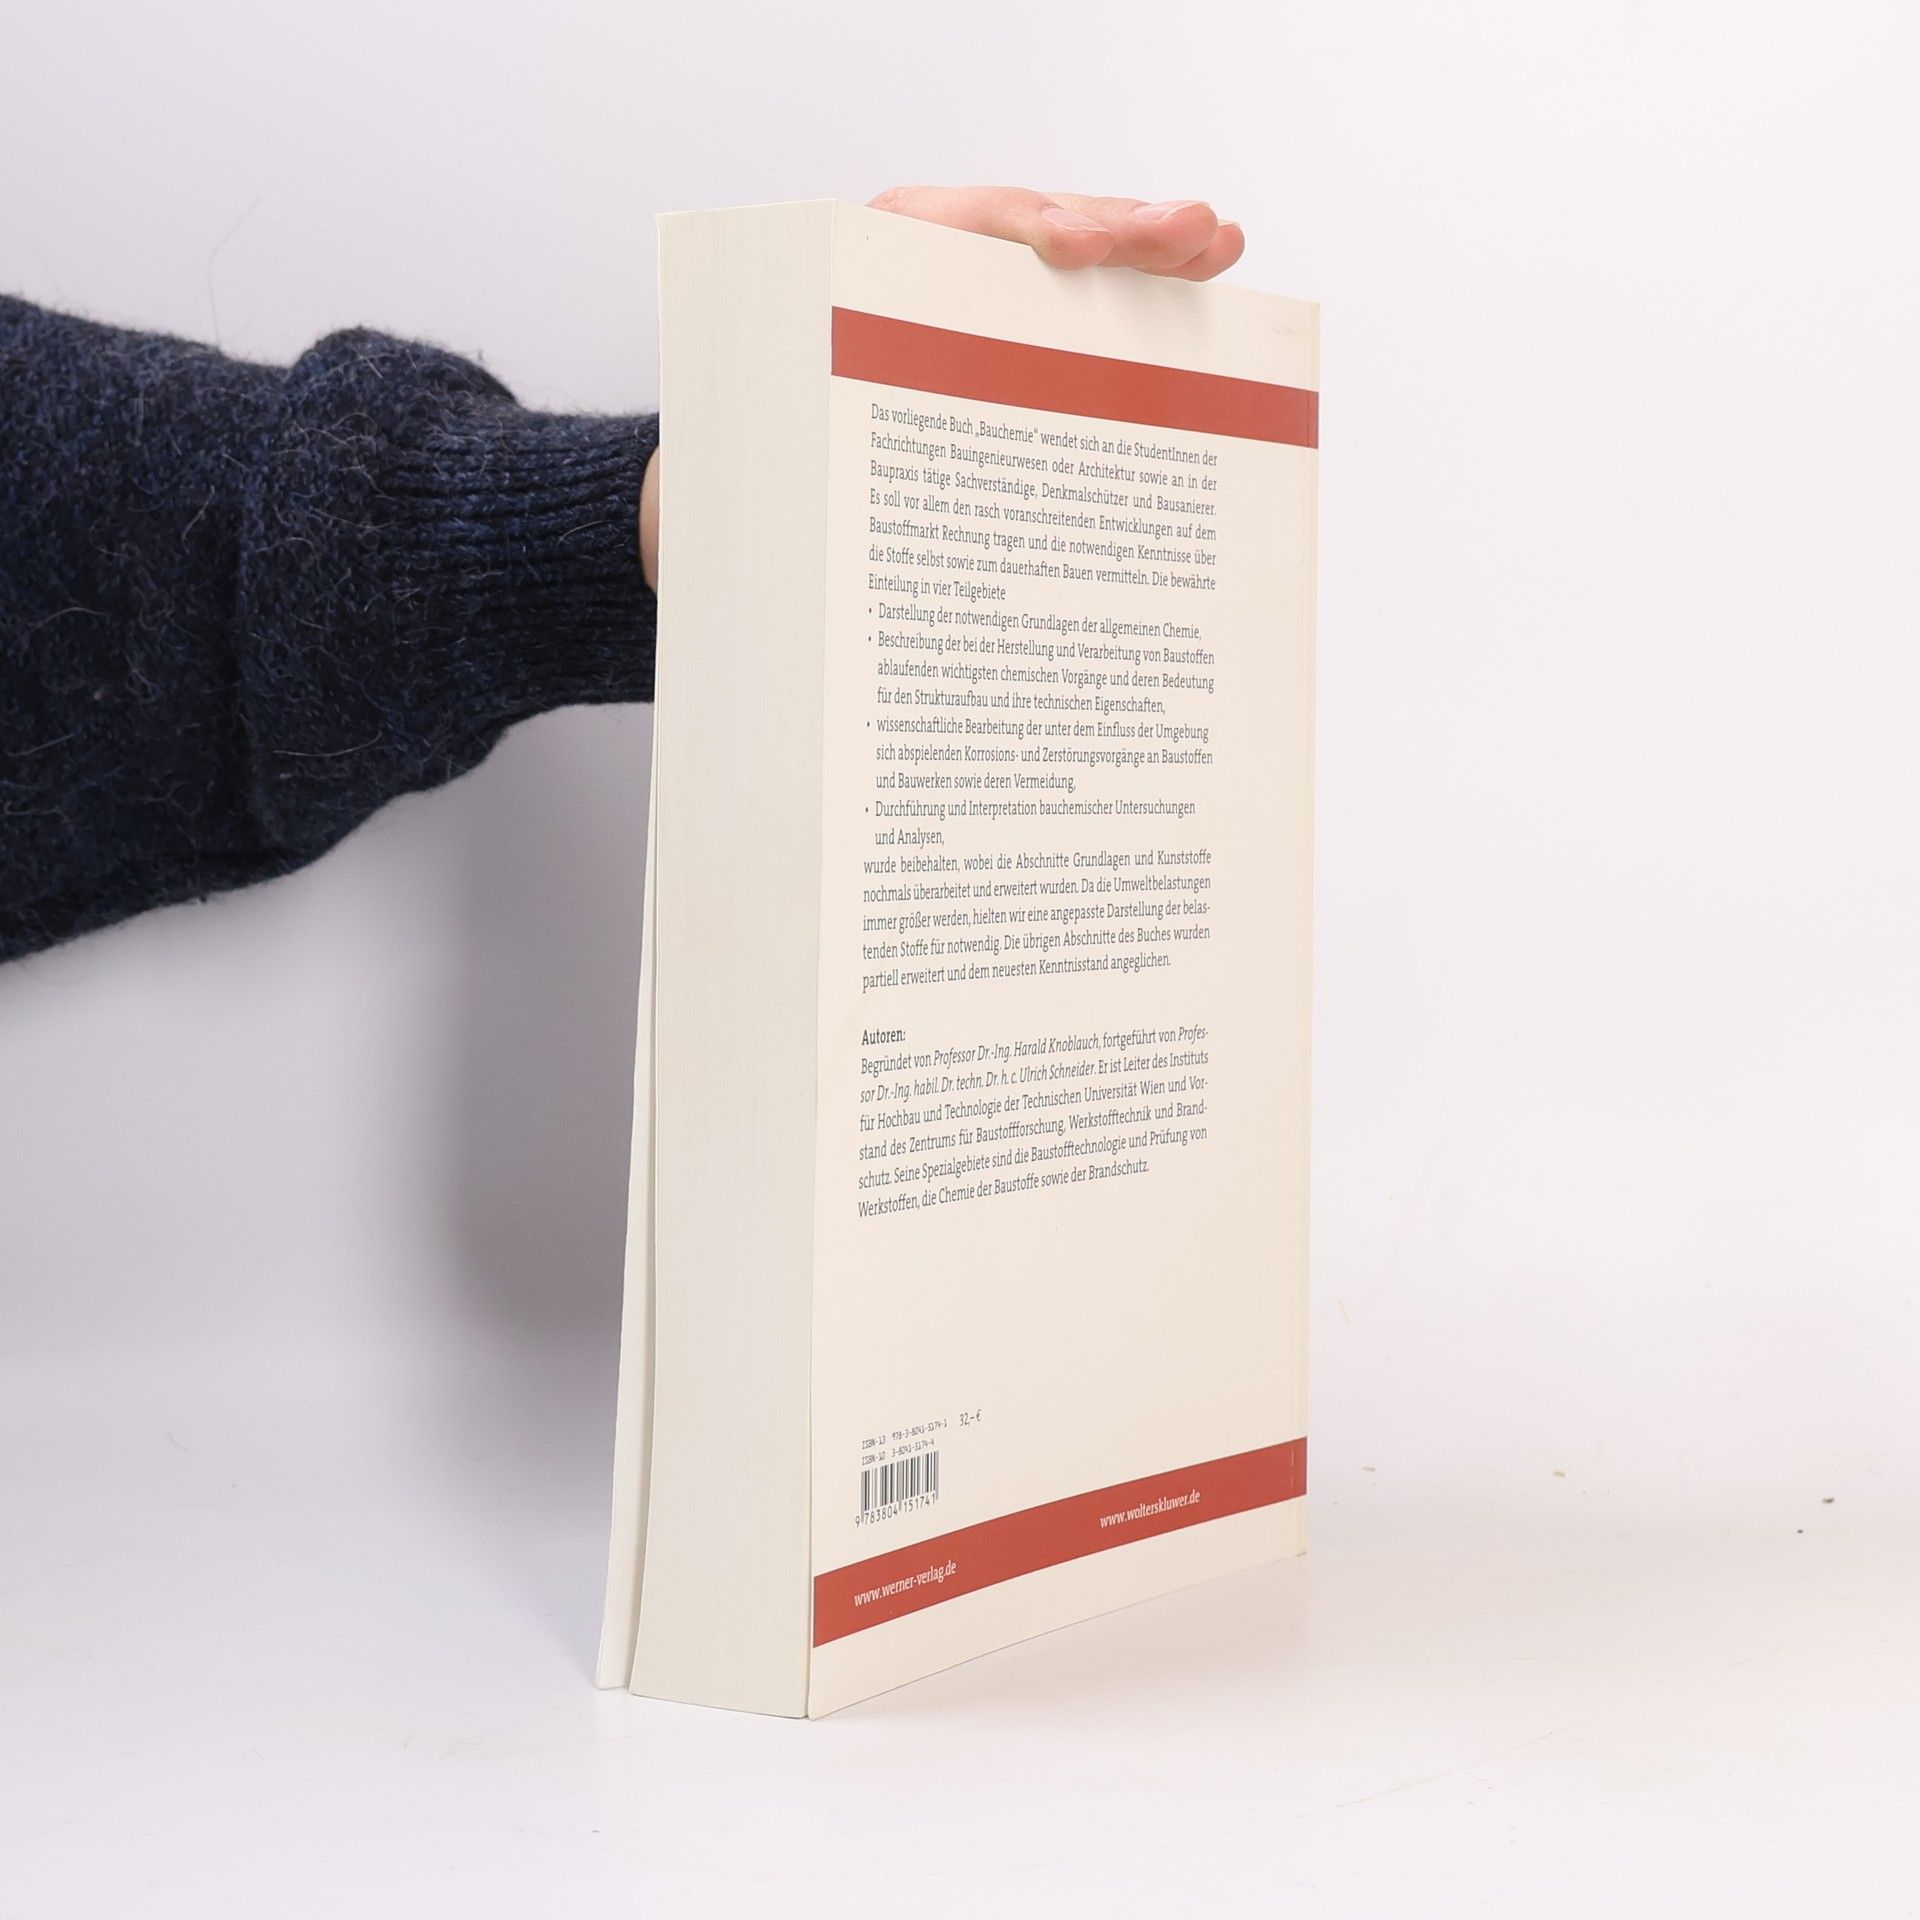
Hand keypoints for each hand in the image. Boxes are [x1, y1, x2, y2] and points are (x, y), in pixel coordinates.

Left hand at [638, 186, 1243, 588]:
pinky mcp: (993, 329)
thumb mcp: (783, 459)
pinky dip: (1132, 289)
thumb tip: (864, 506)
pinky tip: (1197, 275)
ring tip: (1214, 243)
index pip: (951, 231)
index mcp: (859, 277)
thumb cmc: (761, 471)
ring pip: (1064, 259)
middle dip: (1117, 230)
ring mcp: (963, 296)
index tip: (1072, 250)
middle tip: (1190, 234)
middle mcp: (919, 271)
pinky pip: (1068, 299)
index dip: (1018, 231)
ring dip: (1145, 250)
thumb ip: (827, 455)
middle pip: (1030, 230)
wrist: (735, 474)